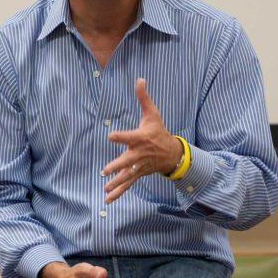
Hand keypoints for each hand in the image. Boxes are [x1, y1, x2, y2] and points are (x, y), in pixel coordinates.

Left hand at [102, 79, 181, 203]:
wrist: (172, 154)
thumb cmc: (159, 131)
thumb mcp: (153, 114)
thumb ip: (143, 98)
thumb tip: (139, 79)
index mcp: (140, 138)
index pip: (128, 137)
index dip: (119, 136)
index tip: (111, 136)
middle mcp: (138, 154)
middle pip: (126, 161)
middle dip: (116, 166)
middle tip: (105, 170)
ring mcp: (138, 166)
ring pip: (126, 176)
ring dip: (116, 183)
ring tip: (105, 189)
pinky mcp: (137, 174)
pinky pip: (127, 184)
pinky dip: (118, 193)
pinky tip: (107, 199)